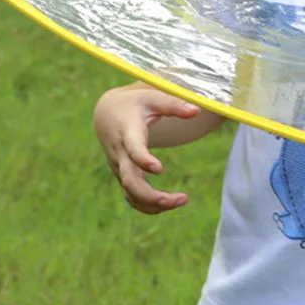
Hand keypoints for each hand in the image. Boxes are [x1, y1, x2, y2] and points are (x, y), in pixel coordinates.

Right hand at [93, 86, 199, 214]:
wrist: (108, 114)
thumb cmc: (135, 104)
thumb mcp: (153, 98)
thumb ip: (174, 104)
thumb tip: (197, 111)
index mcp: (128, 133)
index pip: (132, 149)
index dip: (143, 160)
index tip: (159, 169)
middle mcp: (121, 154)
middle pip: (130, 181)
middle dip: (151, 195)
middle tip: (181, 198)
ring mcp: (120, 168)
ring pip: (131, 195)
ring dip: (154, 204)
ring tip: (183, 200)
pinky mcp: (124, 176)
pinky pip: (133, 197)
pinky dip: (149, 206)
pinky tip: (171, 203)